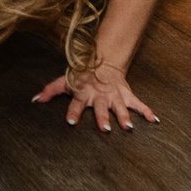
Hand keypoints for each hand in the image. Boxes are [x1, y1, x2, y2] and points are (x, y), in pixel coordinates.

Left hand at [34, 65, 159, 131]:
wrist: (102, 62)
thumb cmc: (82, 75)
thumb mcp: (65, 80)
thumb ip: (50, 90)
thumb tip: (35, 100)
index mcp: (83, 93)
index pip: (76, 103)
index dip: (73, 112)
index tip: (70, 122)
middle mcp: (99, 96)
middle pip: (101, 108)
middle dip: (102, 118)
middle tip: (105, 129)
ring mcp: (114, 95)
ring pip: (120, 107)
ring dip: (123, 116)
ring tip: (128, 127)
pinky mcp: (126, 94)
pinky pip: (137, 103)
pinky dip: (146, 110)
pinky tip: (154, 120)